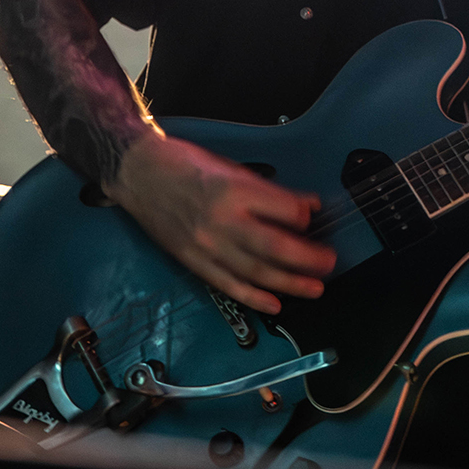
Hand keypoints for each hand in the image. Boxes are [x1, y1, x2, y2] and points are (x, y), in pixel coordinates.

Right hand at [104, 131, 337, 315]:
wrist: (139, 173)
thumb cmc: (186, 164)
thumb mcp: (232, 167)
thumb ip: (270, 191)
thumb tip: (307, 205)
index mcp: (234, 190)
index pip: (285, 210)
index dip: (305, 216)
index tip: (315, 219)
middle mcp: (222, 220)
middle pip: (275, 246)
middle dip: (307, 259)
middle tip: (329, 264)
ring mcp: (206, 245)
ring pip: (256, 271)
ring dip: (289, 283)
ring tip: (314, 288)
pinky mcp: (193, 261)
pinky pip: (228, 285)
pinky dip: (254, 297)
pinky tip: (275, 304)